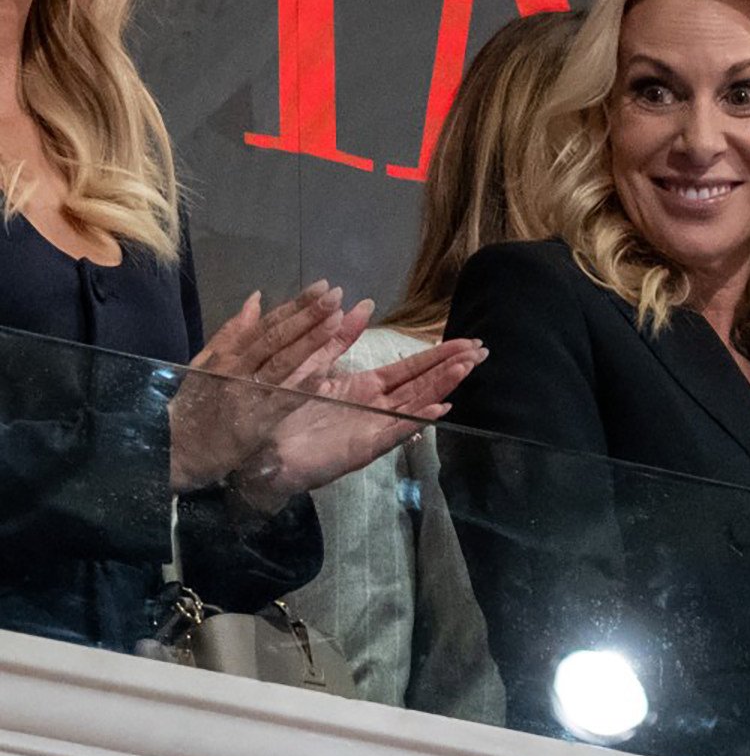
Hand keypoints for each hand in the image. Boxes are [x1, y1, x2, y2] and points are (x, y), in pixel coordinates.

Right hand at [169, 285, 362, 490]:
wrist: (176, 448)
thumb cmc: (195, 403)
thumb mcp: (206, 363)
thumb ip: (232, 332)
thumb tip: (256, 299)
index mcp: (228, 354)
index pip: (266, 324)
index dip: (295, 305)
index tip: (322, 287)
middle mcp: (237, 369)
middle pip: (276, 338)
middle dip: (307, 315)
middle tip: (335, 294)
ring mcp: (247, 394)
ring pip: (282, 363)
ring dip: (310, 341)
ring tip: (336, 319)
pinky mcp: (256, 421)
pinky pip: (283, 400)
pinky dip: (303, 384)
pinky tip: (324, 370)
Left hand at [233, 337, 485, 511]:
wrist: (262, 450)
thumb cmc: (286, 411)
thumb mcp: (314, 364)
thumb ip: (340, 338)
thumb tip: (362, 305)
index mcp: (367, 387)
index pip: (411, 368)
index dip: (439, 355)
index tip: (466, 341)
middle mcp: (377, 407)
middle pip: (422, 383)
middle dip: (452, 367)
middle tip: (482, 351)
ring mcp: (374, 428)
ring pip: (415, 404)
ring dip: (442, 386)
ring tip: (466, 369)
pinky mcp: (362, 448)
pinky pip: (394, 432)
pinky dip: (416, 421)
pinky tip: (439, 410)